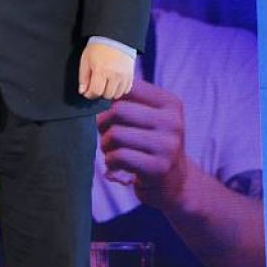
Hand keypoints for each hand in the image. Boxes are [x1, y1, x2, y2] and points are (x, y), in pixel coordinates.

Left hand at [78, 41, 135, 101]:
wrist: (114, 38)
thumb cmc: (97, 48)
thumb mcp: (85, 60)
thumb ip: (83, 77)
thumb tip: (83, 91)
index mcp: (101, 71)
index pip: (96, 91)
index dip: (89, 94)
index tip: (87, 92)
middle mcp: (114, 75)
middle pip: (107, 95)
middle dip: (99, 92)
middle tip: (96, 85)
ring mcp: (124, 76)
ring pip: (117, 95)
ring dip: (109, 92)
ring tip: (105, 84)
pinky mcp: (131, 76)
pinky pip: (126, 90)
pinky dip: (119, 90)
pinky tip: (114, 83)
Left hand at [98, 78, 191, 208]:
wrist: (175, 182)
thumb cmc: (149, 142)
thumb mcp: (147, 116)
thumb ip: (126, 99)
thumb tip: (91, 83)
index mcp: (169, 103)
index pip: (127, 86)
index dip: (106, 95)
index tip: (99, 105)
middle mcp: (173, 122)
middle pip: (118, 110)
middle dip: (103, 122)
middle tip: (106, 133)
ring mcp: (168, 146)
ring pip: (116, 134)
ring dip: (105, 144)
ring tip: (113, 150)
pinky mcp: (159, 168)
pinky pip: (118, 156)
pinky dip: (110, 161)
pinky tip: (117, 164)